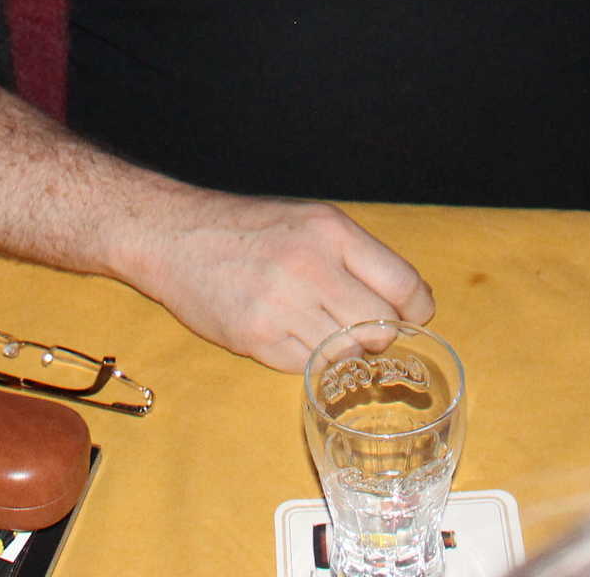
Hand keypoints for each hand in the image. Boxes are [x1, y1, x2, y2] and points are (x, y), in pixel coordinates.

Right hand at [123, 189, 434, 370]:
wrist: (173, 236)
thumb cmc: (248, 229)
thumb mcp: (310, 222)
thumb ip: (356, 257)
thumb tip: (406, 302)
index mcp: (331, 231)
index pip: (402, 284)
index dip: (416, 309)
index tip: (412, 316)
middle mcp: (310, 266)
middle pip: (379, 328)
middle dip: (379, 336)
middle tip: (363, 330)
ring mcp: (281, 304)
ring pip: (346, 354)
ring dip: (343, 352)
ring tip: (321, 330)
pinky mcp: (255, 337)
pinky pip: (306, 367)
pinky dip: (306, 359)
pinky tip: (289, 335)